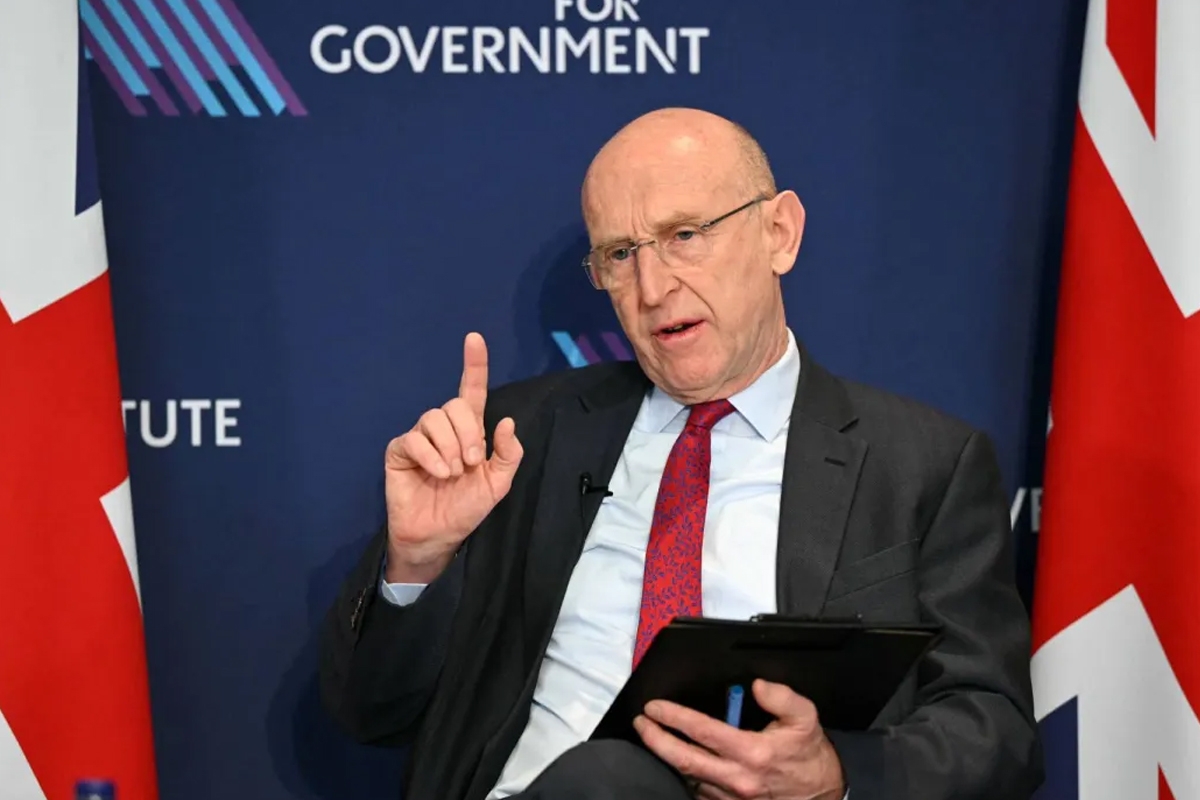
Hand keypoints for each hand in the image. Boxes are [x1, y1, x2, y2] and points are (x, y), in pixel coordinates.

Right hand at [383, 332, 522, 581]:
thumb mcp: (497, 485)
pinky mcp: (399, 451)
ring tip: (452, 473)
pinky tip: (437, 472)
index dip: (474, 364)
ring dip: (449, 446)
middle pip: (455, 406)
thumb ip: (507, 455)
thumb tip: (506, 422)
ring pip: (434, 418)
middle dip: (468, 432)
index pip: (472, 391)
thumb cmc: (466, 509)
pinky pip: (413, 439)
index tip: (475, 338)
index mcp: (470, 432)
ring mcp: (420, 438)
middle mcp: (444, 429)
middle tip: (471, 463)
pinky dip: (430, 455)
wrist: (438, 535)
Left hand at [633, 679, 844, 799]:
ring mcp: (732, 798)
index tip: (655, 707)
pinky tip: (678, 761)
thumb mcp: (805, 717)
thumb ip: (781, 696)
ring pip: (688, 778)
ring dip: (667, 758)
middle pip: (683, 760)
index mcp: (752, 752)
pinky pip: (699, 793)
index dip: (674, 718)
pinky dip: (686, 776)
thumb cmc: (810, 755)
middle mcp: (738, 778)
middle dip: (656, 740)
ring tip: (654, 738)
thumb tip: (757, 685)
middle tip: (642, 722)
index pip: (702, 732)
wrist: (824, 792)